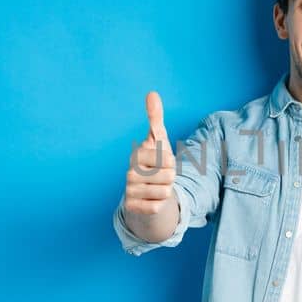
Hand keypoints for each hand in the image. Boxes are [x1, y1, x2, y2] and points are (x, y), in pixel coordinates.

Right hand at [124, 91, 176, 214]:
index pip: (168, 158)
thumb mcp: (158, 141)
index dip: (172, 162)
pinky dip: (160, 205)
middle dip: (171, 178)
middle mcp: (130, 172)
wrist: (146, 193)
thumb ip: (155, 118)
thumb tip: (152, 93)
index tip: (163, 163)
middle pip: (169, 176)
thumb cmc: (155, 164)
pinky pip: (158, 206)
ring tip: (157, 188)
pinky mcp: (131, 208)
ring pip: (166, 192)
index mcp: (137, 154)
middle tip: (161, 177)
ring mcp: (129, 191)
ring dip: (166, 192)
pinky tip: (152, 201)